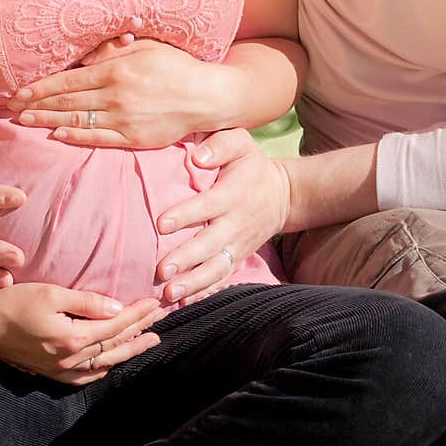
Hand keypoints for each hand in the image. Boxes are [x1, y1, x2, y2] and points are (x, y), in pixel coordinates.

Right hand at [0, 285, 161, 383]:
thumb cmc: (13, 303)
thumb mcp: (51, 293)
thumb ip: (87, 302)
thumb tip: (118, 308)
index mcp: (73, 339)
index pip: (116, 325)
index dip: (138, 313)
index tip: (155, 301)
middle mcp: (70, 360)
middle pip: (115, 346)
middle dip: (141, 330)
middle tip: (162, 319)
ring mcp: (60, 370)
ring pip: (105, 363)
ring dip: (129, 351)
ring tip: (150, 340)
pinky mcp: (51, 373)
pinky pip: (87, 376)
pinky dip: (105, 367)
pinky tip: (113, 360)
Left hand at [8, 38, 215, 147]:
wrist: (207, 96)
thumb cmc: (177, 66)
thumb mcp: (146, 47)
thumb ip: (113, 51)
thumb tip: (83, 60)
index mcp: (116, 69)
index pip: (67, 80)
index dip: (40, 87)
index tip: (19, 91)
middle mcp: (116, 95)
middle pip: (66, 102)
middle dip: (36, 105)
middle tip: (12, 109)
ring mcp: (124, 119)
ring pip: (77, 121)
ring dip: (48, 122)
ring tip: (25, 122)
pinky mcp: (134, 138)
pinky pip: (98, 138)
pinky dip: (75, 137)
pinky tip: (57, 135)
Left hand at [154, 129, 290, 304]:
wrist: (283, 195)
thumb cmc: (251, 166)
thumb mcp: (241, 143)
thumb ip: (220, 145)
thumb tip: (196, 157)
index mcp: (232, 194)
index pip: (207, 206)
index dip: (185, 215)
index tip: (161, 224)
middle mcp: (235, 223)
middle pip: (209, 244)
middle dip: (186, 258)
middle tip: (162, 270)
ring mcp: (237, 245)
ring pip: (215, 268)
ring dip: (193, 283)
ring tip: (169, 293)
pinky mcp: (237, 258)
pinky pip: (221, 278)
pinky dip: (204, 291)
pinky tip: (183, 302)